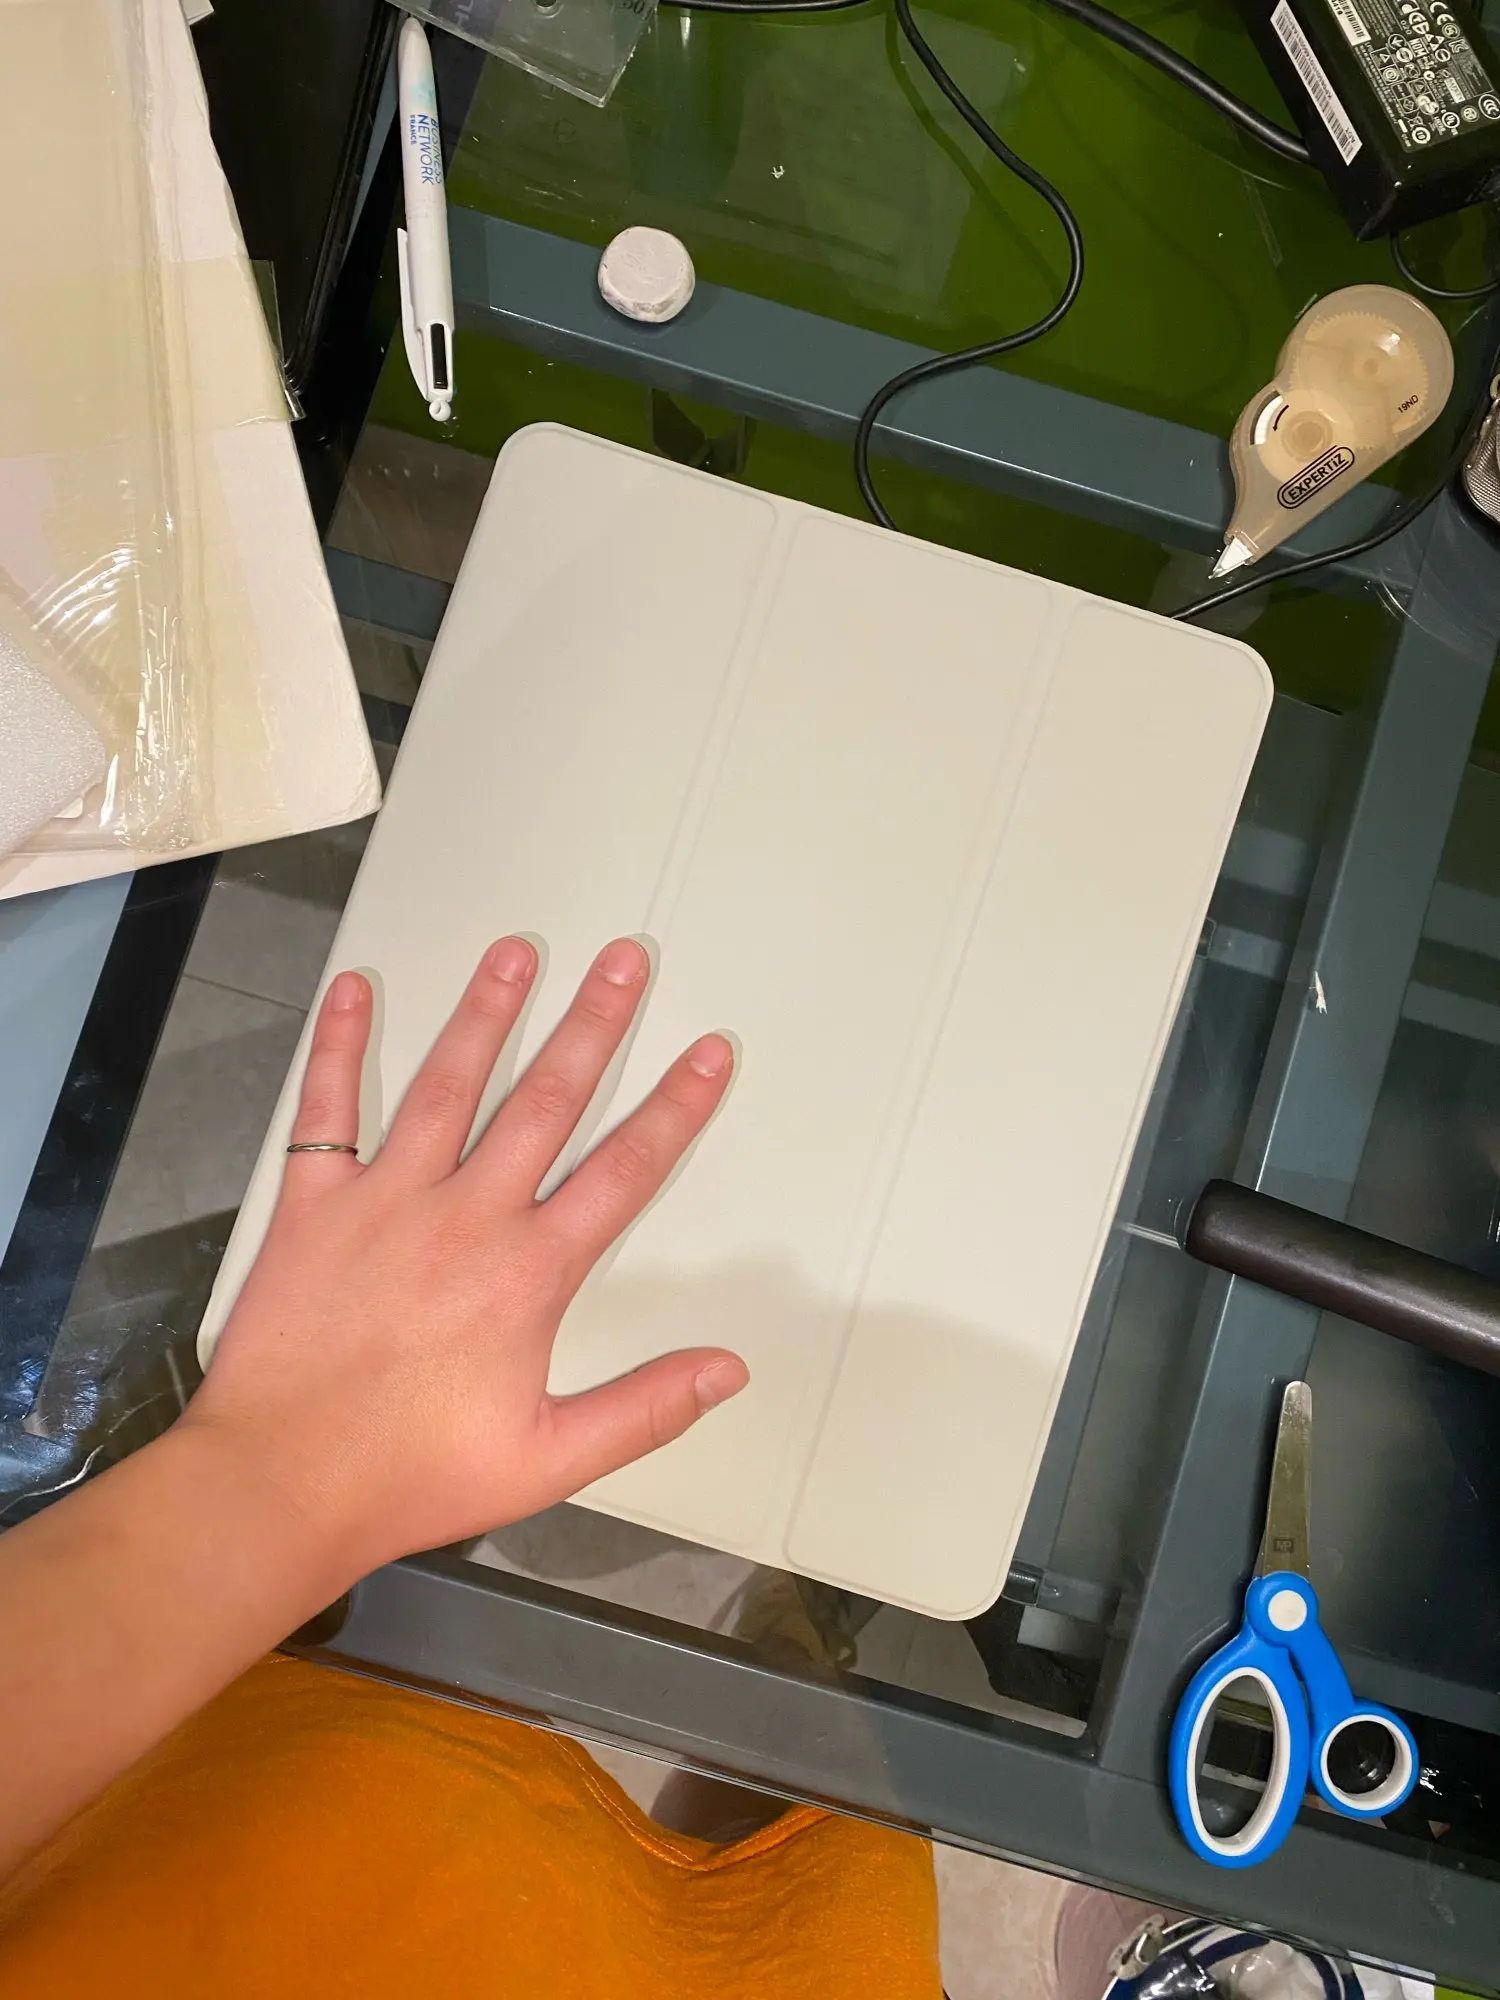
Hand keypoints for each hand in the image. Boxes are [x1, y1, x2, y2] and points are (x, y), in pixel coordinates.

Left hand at [184, 936, 747, 1588]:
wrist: (280, 1483)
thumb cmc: (408, 1476)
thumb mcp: (548, 1459)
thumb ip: (645, 1408)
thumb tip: (725, 1371)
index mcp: (526, 1274)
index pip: (622, 1173)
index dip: (674, 1110)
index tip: (706, 1056)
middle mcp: (464, 1218)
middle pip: (545, 1102)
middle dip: (593, 1025)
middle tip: (625, 960)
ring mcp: (385, 1201)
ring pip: (447, 1085)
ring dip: (486, 1014)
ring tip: (517, 953)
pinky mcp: (313, 1207)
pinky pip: (325, 1110)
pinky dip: (336, 1045)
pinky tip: (353, 991)